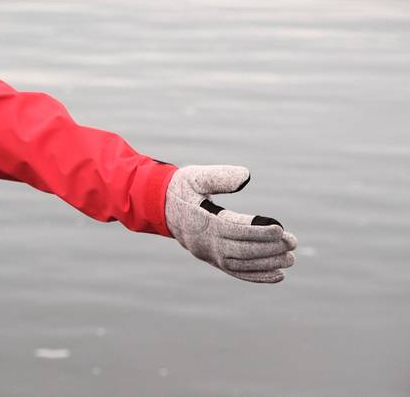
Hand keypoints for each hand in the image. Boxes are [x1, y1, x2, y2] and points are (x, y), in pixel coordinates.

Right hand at [165, 165, 296, 282]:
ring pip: (241, 264)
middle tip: (292, 243)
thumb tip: (246, 175)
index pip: (234, 230)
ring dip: (267, 264)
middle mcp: (203, 242)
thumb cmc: (181, 188)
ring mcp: (207, 254)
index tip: (280, 229)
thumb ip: (219, 177)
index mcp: (200, 221)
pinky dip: (258, 276)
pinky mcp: (212, 260)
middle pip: (241, 250)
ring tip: (290, 259)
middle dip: (269, 248)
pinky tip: (278, 275)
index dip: (258, 231)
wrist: (159, 206)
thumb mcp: (195, 176)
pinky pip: (236, 272)